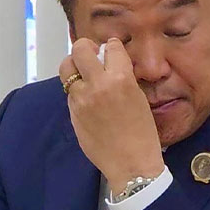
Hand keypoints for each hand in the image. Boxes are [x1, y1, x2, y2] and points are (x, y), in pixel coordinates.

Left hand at [59, 38, 164, 194]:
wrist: (131, 163)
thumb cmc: (143, 133)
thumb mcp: (139, 98)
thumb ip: (123, 77)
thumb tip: (110, 63)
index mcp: (121, 79)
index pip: (111, 46)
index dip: (112, 48)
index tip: (112, 52)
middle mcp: (98, 84)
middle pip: (80, 49)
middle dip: (86, 48)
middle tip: (92, 56)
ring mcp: (81, 98)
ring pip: (67, 67)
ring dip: (75, 66)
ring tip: (83, 74)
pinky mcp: (72, 112)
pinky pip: (69, 90)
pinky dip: (76, 88)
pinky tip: (87, 97)